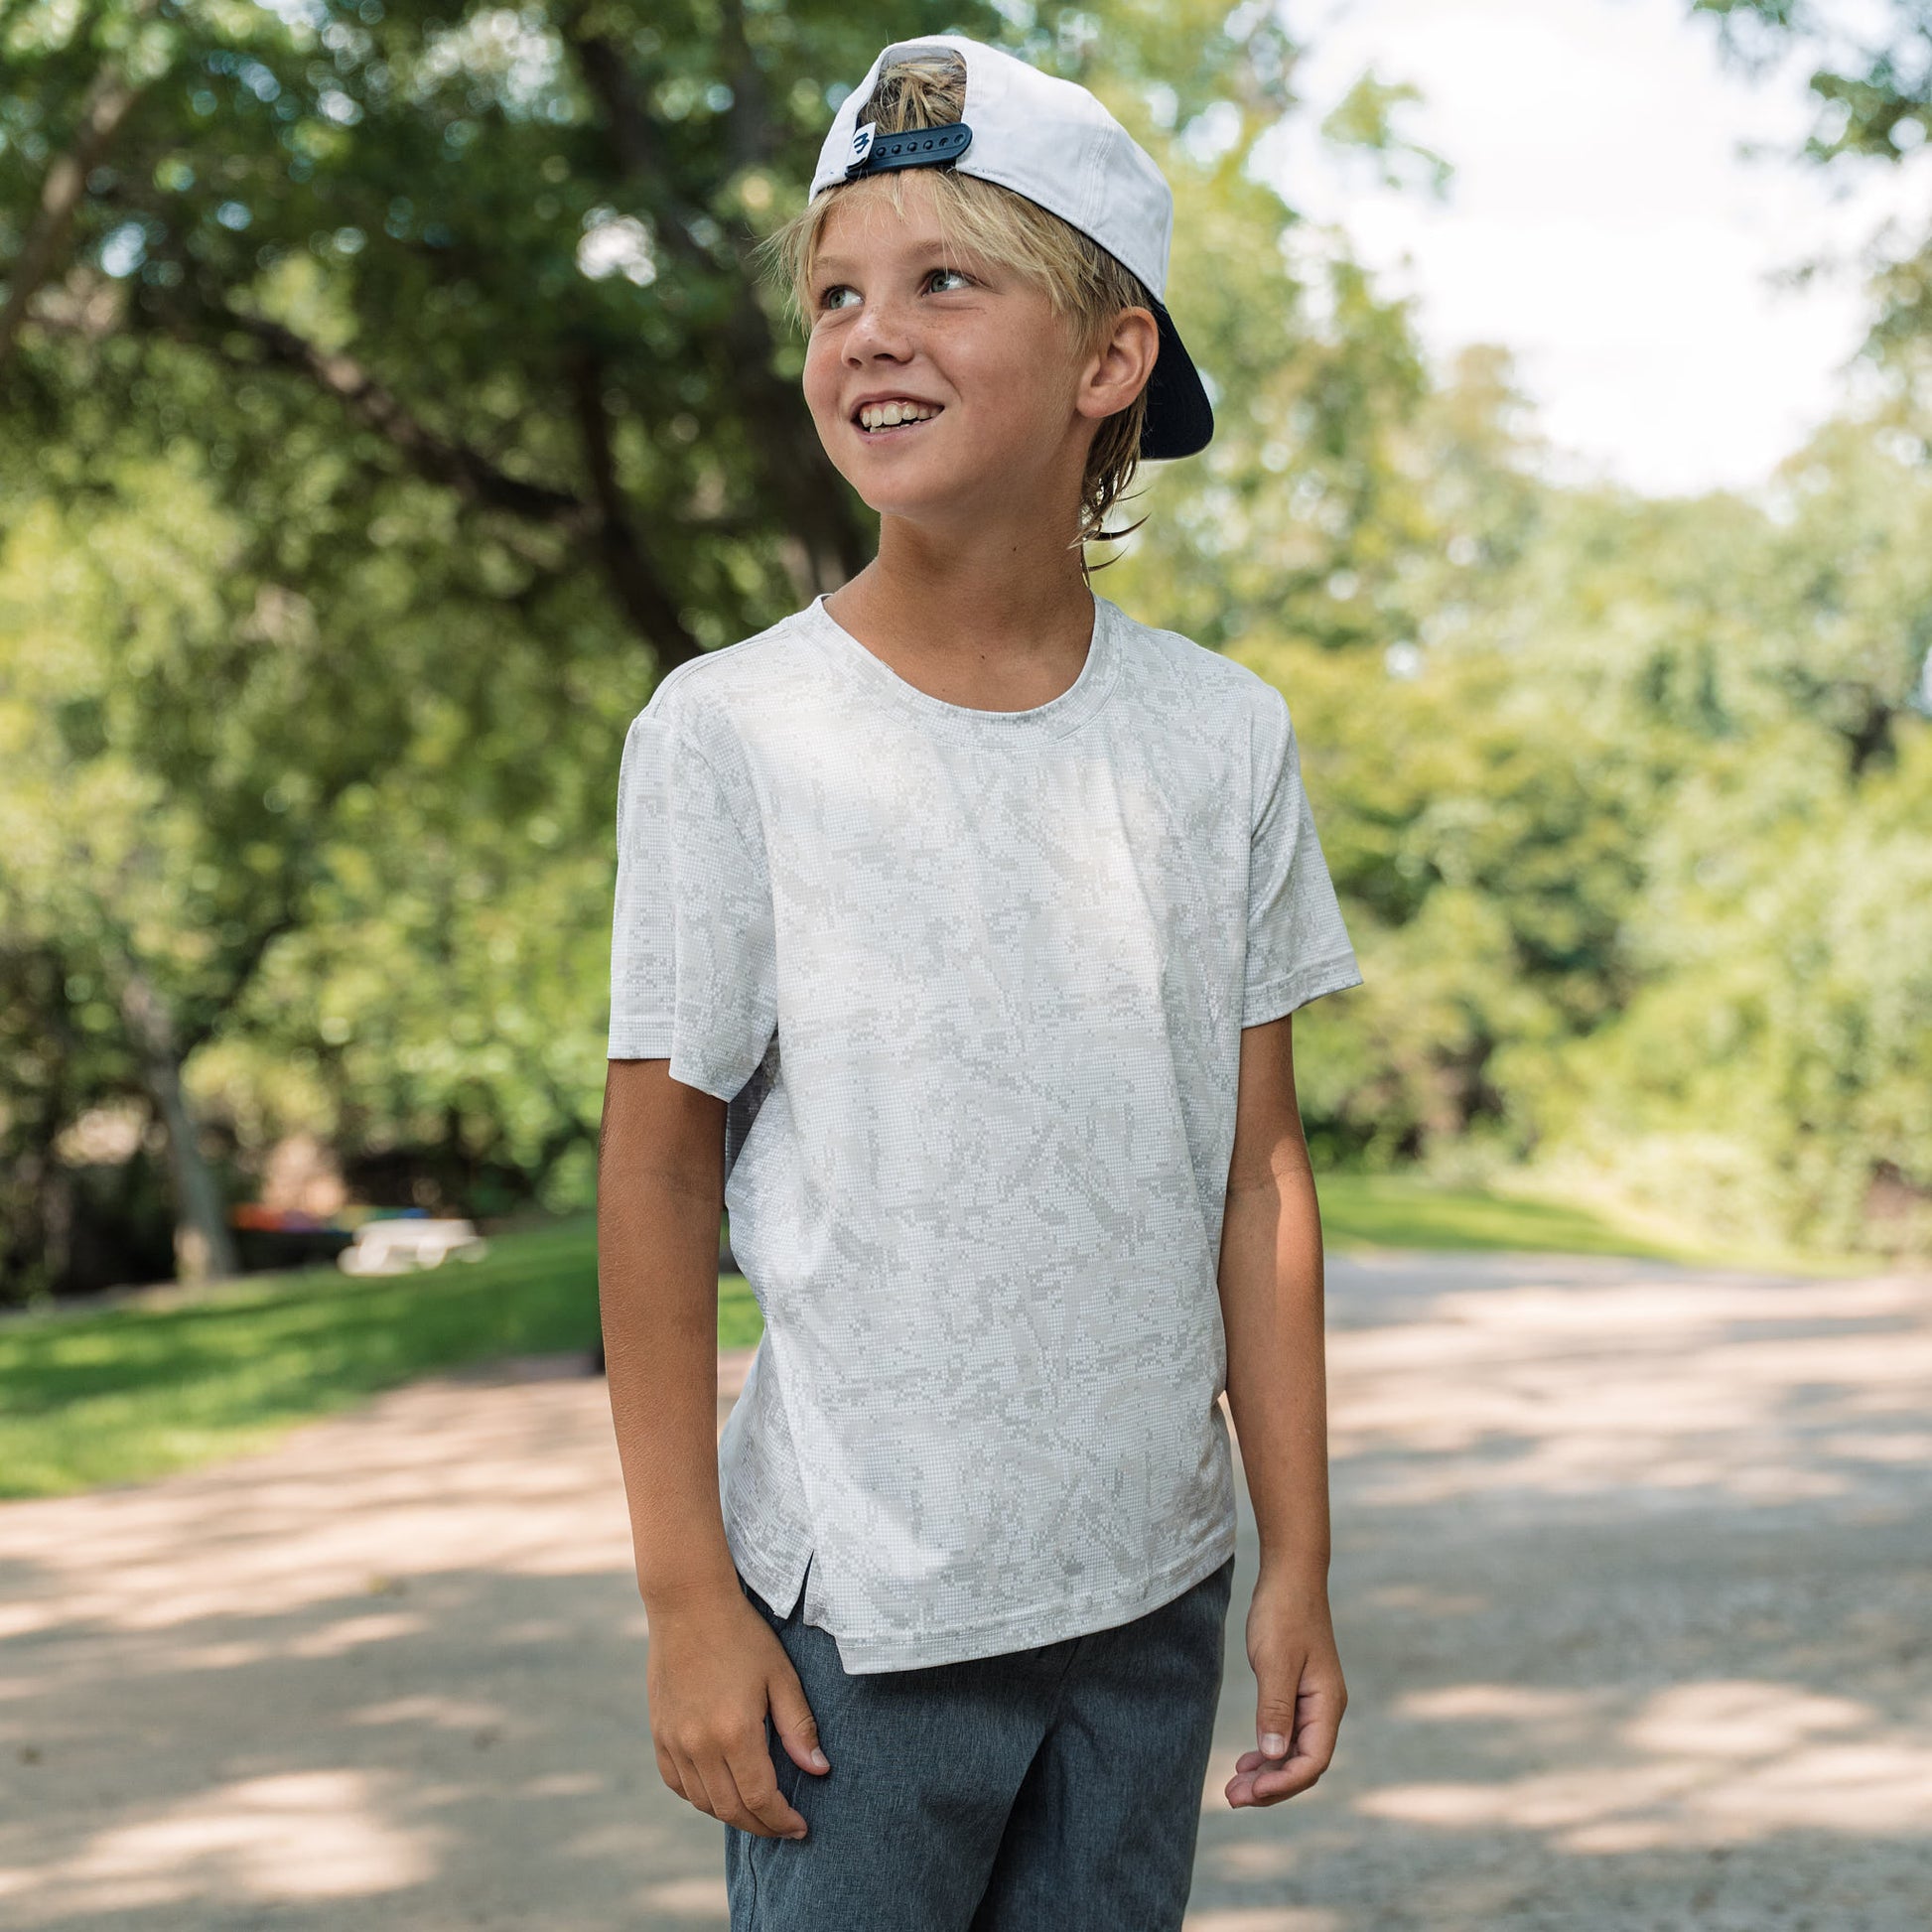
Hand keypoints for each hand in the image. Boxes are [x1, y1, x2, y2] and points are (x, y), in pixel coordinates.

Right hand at [645, 1582, 830, 1838]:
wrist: (689, 1605)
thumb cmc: (742, 1635)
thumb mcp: (780, 1675)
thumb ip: (799, 1727)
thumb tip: (819, 1770)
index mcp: (734, 1732)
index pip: (760, 1798)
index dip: (781, 1820)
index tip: (800, 1827)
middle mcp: (699, 1745)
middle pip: (731, 1809)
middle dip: (761, 1825)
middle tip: (783, 1826)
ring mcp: (674, 1741)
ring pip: (703, 1802)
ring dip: (732, 1814)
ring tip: (757, 1810)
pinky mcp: (659, 1734)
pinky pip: (677, 1783)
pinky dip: (700, 1797)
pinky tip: (720, 1790)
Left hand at [1225, 1565, 1345, 1807]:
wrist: (1290, 1575)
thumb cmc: (1284, 1612)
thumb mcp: (1275, 1661)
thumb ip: (1274, 1709)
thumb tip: (1272, 1756)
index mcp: (1327, 1704)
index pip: (1312, 1762)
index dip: (1282, 1783)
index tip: (1249, 1791)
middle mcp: (1325, 1708)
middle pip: (1303, 1764)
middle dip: (1270, 1786)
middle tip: (1231, 1797)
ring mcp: (1313, 1701)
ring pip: (1294, 1752)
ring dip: (1267, 1772)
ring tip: (1234, 1788)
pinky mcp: (1299, 1692)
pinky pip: (1288, 1734)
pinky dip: (1268, 1751)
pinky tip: (1248, 1760)